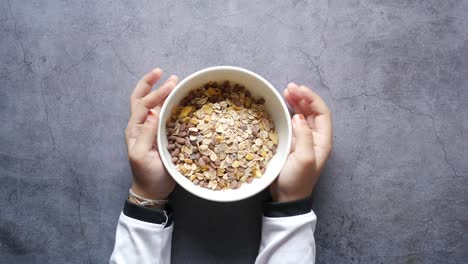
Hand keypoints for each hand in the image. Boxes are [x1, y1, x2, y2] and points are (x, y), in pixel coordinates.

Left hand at [125, 68, 178, 199]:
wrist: (152, 191)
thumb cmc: (147, 175)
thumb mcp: (142, 156)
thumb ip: (146, 134)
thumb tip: (153, 113)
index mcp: (135, 129)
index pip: (144, 104)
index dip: (157, 92)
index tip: (172, 83)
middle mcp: (140, 126)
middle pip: (141, 99)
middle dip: (151, 83)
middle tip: (163, 72)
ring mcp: (149, 130)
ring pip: (151, 105)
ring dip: (159, 91)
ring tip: (172, 80)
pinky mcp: (159, 135)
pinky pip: (161, 115)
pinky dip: (167, 103)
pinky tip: (176, 98)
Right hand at [270, 83, 332, 201]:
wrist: (287, 198)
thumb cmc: (297, 180)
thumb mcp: (303, 159)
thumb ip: (304, 136)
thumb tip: (298, 116)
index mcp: (322, 140)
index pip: (322, 113)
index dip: (311, 99)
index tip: (298, 89)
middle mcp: (315, 138)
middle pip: (312, 111)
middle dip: (302, 97)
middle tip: (289, 87)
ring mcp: (304, 140)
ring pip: (303, 115)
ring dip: (295, 102)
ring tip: (285, 91)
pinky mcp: (293, 143)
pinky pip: (293, 122)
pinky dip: (288, 112)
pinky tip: (282, 105)